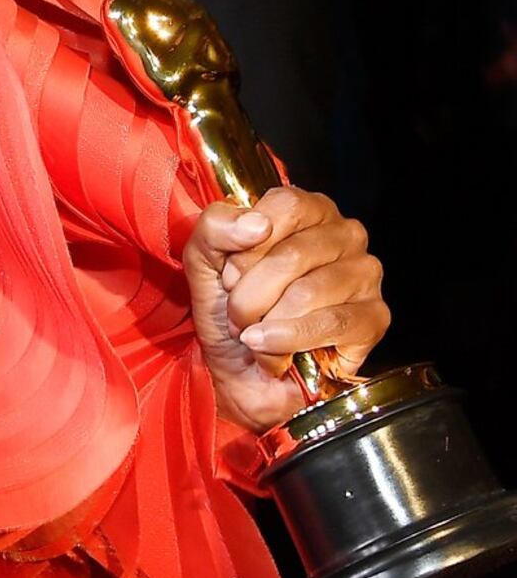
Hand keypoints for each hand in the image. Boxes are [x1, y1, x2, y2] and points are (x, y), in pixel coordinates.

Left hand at [183, 185, 387, 433]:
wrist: (237, 371)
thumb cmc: (226, 308)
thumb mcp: (204, 258)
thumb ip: (215, 226)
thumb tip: (256, 224)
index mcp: (308, 210)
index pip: (286, 206)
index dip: (248, 247)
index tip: (230, 276)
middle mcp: (344, 235)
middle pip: (293, 254)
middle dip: (250, 295)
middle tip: (237, 314)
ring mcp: (365, 275)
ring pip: (308, 292)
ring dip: (265, 322)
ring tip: (254, 334)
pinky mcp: (374, 317)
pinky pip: (331, 324)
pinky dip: (289, 341)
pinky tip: (272, 352)